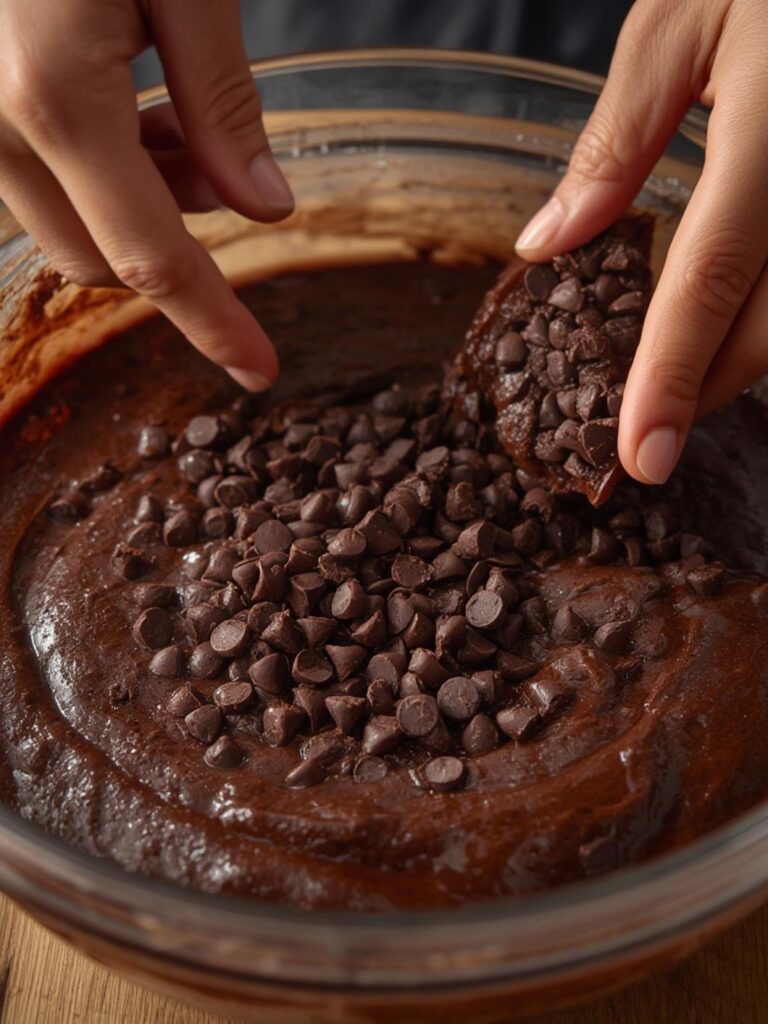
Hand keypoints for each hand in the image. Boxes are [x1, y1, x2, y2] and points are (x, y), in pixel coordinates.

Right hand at [0, 0, 294, 390]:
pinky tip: (123, 103)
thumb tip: (267, 210)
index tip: (260, 372)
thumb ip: (221, 97)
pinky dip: (93, 169)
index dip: (214, 322)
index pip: (154, 257)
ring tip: (177, 120)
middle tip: (225, 171)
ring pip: (63, 220)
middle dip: (177, 244)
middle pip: (102, 256)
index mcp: (53, 94)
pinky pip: (29, 174)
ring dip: (136, 204)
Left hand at [515, 0, 767, 484]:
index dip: (671, 380)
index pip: (711, 279)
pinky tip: (722, 325)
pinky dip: (763, 321)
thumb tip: (548, 246)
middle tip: (641, 438)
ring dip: (735, 369)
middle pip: (767, 327)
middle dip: (700, 395)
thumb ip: (618, 141)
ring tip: (673, 393)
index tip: (638, 458)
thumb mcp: (681, 20)